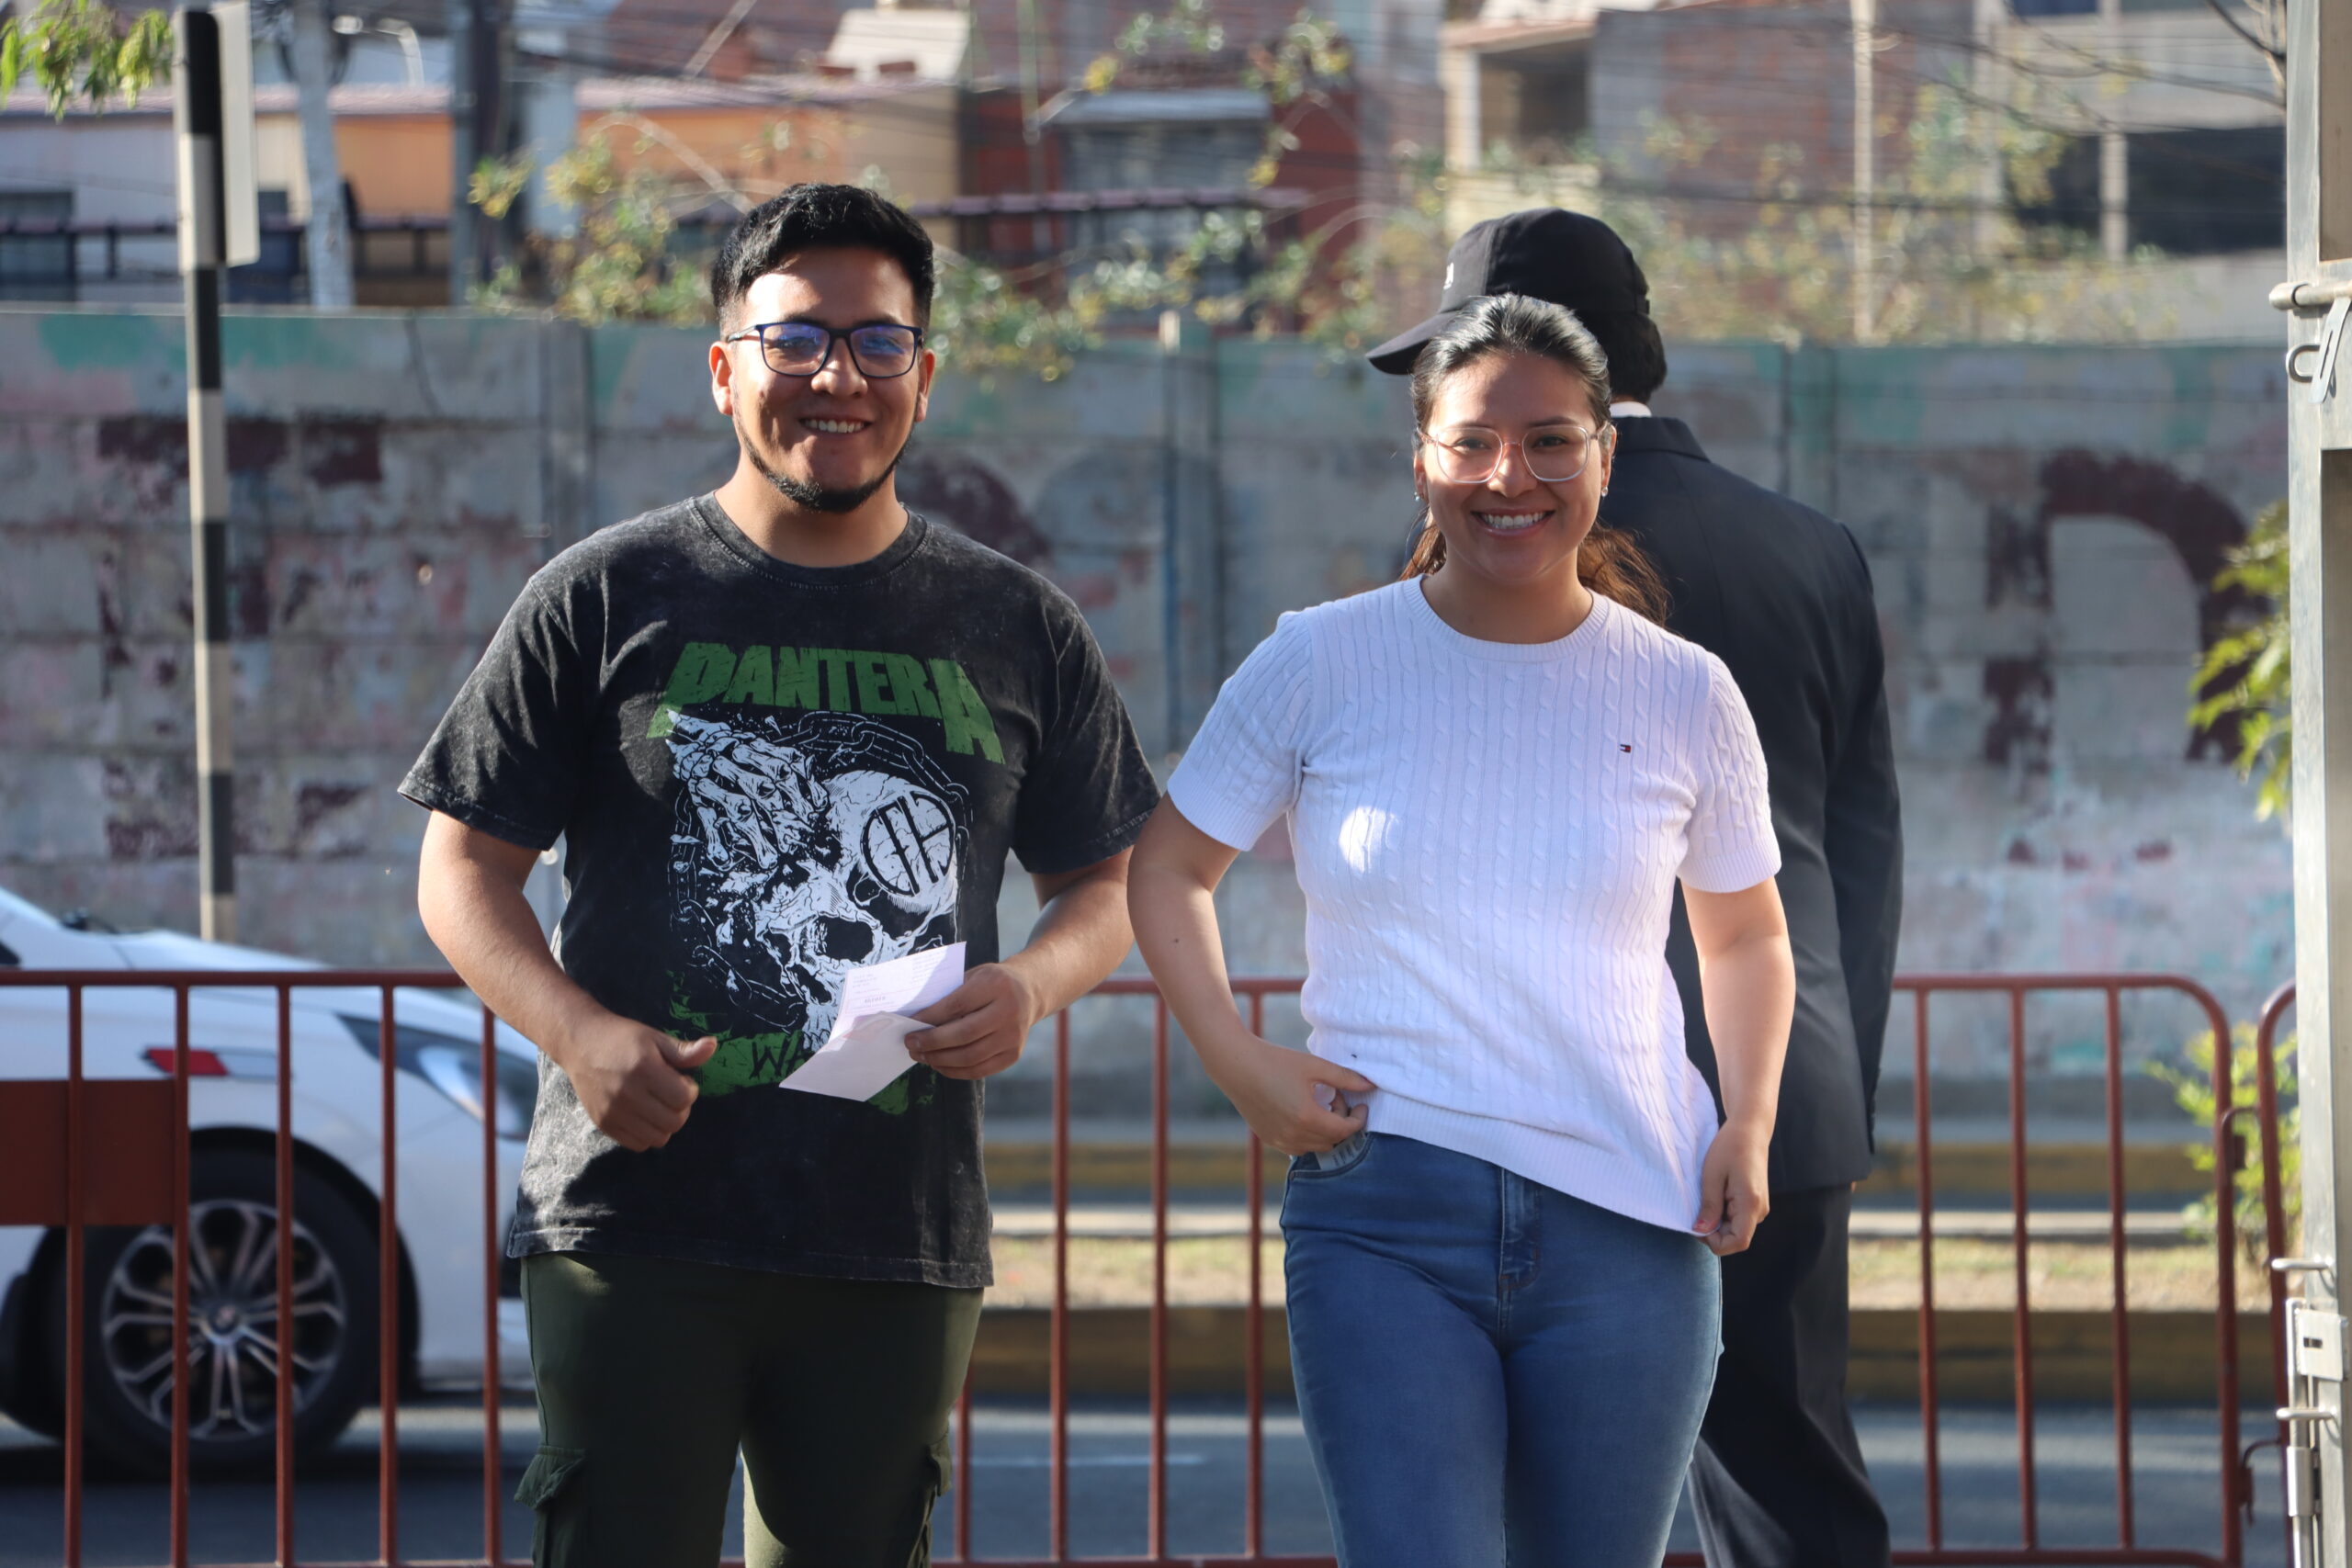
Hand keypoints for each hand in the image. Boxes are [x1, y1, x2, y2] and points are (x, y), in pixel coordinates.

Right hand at [551, 1010, 715, 1151]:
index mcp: (644, 1069)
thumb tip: (713, 1046)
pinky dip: (647, 1134)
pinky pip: (637, 1145)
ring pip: (658, 1138)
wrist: (580, 1043)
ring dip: (665, 1124)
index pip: (684, 1098)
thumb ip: (685, 1051)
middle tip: (670, 1094)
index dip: (690, 1090)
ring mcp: (613, 1112)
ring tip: (657, 1105)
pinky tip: (643, 1115)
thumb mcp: (655, 1038)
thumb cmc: (623, 1038)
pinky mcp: (602, 1123)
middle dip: (680, 1109)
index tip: (681, 1080)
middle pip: (674, 1121)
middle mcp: (627, 1093)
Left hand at [906, 963, 1040, 1080]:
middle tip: (911, 1043)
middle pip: (964, 1034)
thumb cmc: (992, 983)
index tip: (910, 1024)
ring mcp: (1013, 1036)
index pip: (958, 1005)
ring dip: (940, 1059)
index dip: (931, 1017)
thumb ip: (951, 995)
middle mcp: (1009, 1012)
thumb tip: (918, 1020)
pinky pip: (979, 1070)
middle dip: (932, 1042)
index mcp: (997, 985)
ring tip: (921, 1055)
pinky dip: (955, 1071)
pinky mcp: (1013, 1055)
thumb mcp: (974, 976)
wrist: (1029, 991)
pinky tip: (939, 1064)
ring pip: (970, 1056)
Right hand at [1203, 1034, 1374, 1156]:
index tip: (1361, 1105)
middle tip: (1336, 1097)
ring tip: (1319, 1104)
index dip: (1358, 1119)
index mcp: (1307, 1118)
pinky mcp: (1268, 1138)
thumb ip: (1344, 1078)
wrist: (1236, 1065)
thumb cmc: (1275, 1061)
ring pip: (1315, 1147)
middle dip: (1341, 1122)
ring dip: (1325, 1131)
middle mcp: (1293, 1135)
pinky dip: (1308, 1136)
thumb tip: (1370, 1085)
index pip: (1345, 1130)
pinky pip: (1297, 1147)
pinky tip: (1303, 1113)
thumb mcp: (1313, 1066)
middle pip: (1332, 1140)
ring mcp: (1279, 1140)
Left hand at [1694, 1119, 1770, 1255]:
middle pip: (1735, 1238)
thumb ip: (1709, 1206)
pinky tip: (1716, 1194)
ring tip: (1708, 1195)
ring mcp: (1758, 1207)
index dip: (1715, 1241)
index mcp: (1750, 1204)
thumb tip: (1701, 1231)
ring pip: (1734, 1229)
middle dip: (1713, 1230)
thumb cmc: (1730, 1147)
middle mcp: (1759, 1210)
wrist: (1750, 1130)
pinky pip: (1737, 1218)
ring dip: (1717, 1221)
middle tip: (1698, 1207)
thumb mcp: (1712, 1175)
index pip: (1738, 1243)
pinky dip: (1722, 1213)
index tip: (1698, 1224)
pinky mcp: (1754, 1202)